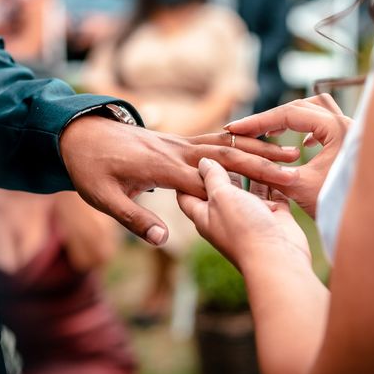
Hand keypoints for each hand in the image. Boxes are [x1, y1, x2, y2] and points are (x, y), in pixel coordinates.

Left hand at [59, 115, 299, 245]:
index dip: (243, 187)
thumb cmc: (90, 168)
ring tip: (288, 148)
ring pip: (226, 142)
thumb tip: (163, 241)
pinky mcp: (178, 139)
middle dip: (263, 159)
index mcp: (163, 168)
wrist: (79, 132)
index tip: (275, 192)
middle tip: (294, 163)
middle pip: (228, 154)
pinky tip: (258, 142)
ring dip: (258, 146)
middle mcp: (177, 151)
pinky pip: (214, 137)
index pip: (210, 181)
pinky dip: (239, 139)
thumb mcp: (104, 198)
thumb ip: (135, 219)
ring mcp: (179, 142)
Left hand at [177, 158, 310, 270]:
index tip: (190, 154)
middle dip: (225, 165)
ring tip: (257, 147)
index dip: (186, 172)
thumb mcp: (221, 197)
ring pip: (250, 185)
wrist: (277, 259)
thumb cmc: (242, 229)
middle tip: (227, 143)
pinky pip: (274, 192)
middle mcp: (226, 213)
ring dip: (254, 169)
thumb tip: (204, 162)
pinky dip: (275, 179)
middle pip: (222, 184)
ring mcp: (251, 214)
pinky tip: (277, 162)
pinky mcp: (274, 215)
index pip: (187, 190)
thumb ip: (213, 178)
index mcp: (203, 212)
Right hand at [225, 94, 352, 217]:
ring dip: (292, 118)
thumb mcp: (298, 187)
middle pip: (301, 107)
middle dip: (271, 118)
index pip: (289, 114)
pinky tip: (302, 144)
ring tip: (272, 132)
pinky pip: (327, 123)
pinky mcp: (353, 144)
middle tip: (246, 130)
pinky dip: (309, 128)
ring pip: (316, 110)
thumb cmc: (337, 206)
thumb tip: (241, 160)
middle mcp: (347, 124)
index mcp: (337, 129)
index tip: (234, 128)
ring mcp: (352, 132)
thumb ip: (270, 170)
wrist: (370, 224)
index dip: (258, 121)